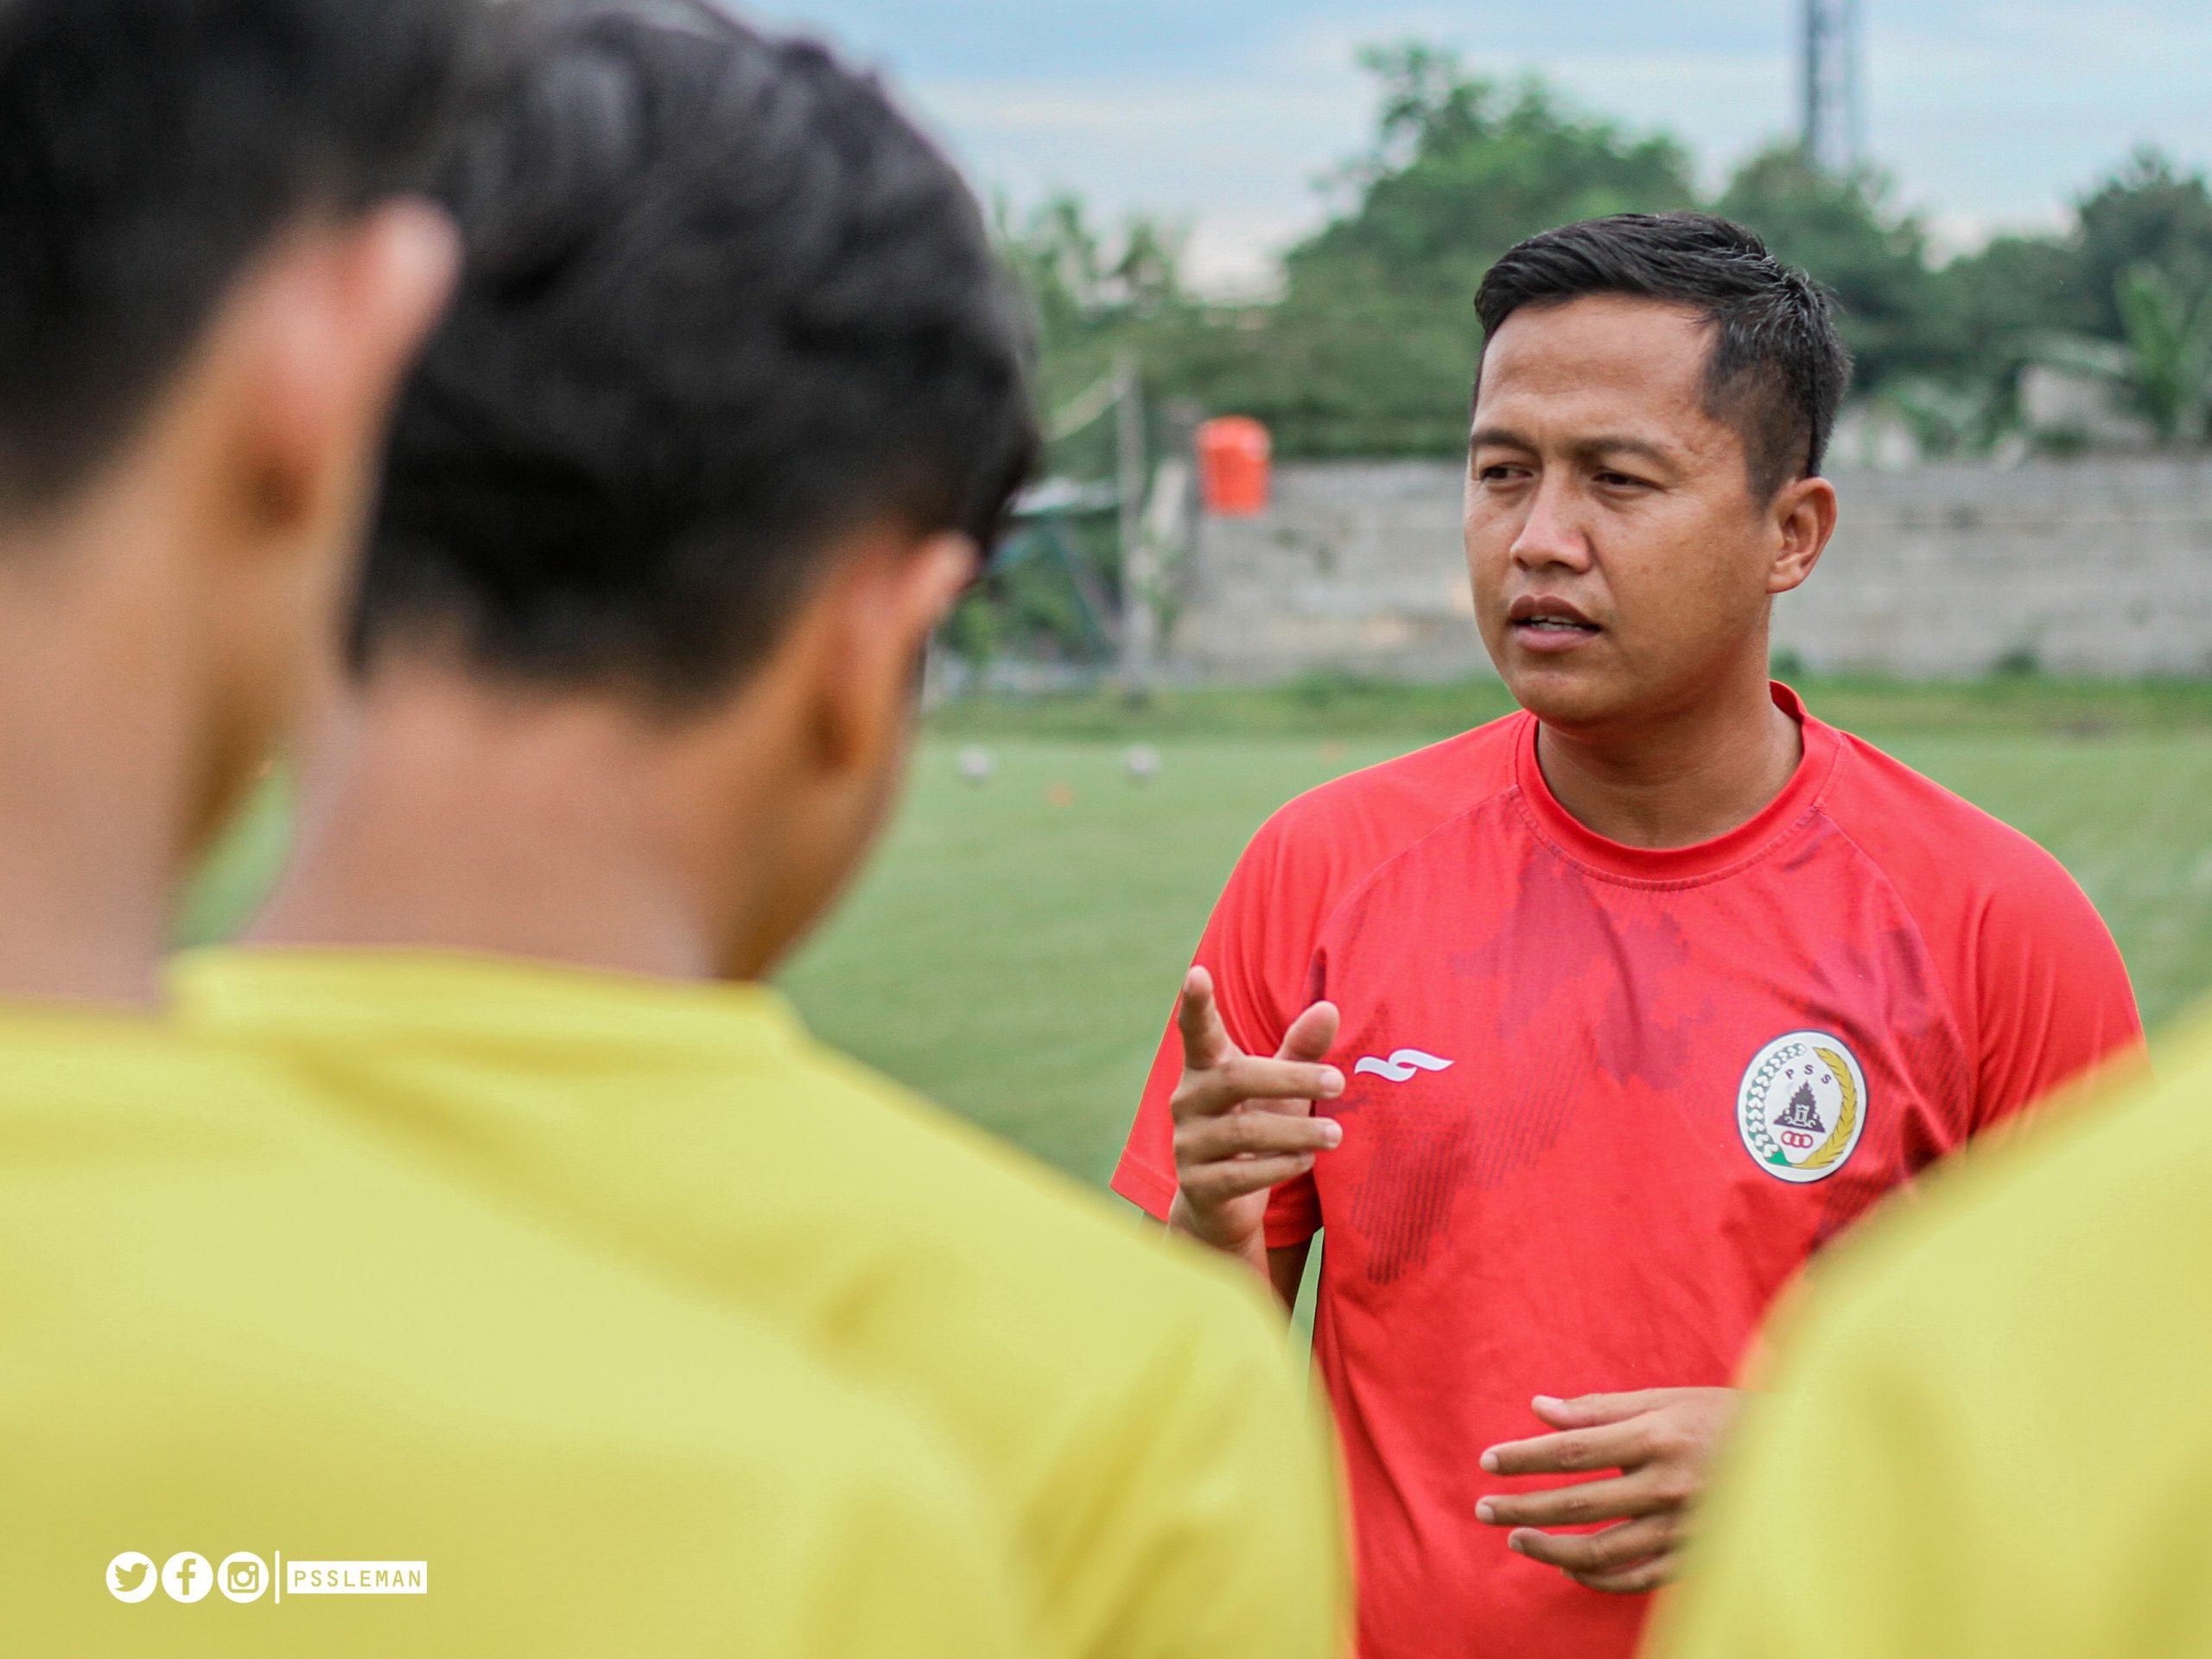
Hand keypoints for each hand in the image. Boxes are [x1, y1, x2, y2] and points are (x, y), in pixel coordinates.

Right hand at [1164, 967, 1343, 1272]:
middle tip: (1339, 1081)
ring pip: (1242, 1131)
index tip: (1197, 973)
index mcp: (1205, 1068)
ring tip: (1336, 1134)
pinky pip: (1238, 1175)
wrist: (1222, 1204)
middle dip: (1290, 1078)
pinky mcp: (1198, 1185)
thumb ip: (1301, 1051)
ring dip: (1295, 1131)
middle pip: (1235, 1078)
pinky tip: (1305, 1162)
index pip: (1197, 1031)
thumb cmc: (1255, 1127)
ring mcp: (1188, 1144)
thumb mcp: (1281, 1088)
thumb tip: (1330, 1007)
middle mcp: (1188, 1100)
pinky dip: (1277, 1167)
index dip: (1196, 1004)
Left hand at [1473, 1387, 1745, 1594]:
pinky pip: (1636, 1580)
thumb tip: (1539, 1408)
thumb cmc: (1723, 1418)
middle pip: (1577, 1504)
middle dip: (1522, 1506)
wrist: (1801, 1458)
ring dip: (1549, 1549)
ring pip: (1601, 1552)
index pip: (1573, 1449)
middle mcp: (1668, 1484)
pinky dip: (1597, 1580)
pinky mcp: (1695, 1557)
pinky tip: (1569, 1569)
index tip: (1488, 1462)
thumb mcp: (1666, 1400)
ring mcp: (1682, 1527)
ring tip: (1516, 1539)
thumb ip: (1601, 1409)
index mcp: (1657, 1436)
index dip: (1524, 1457)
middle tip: (1484, 1508)